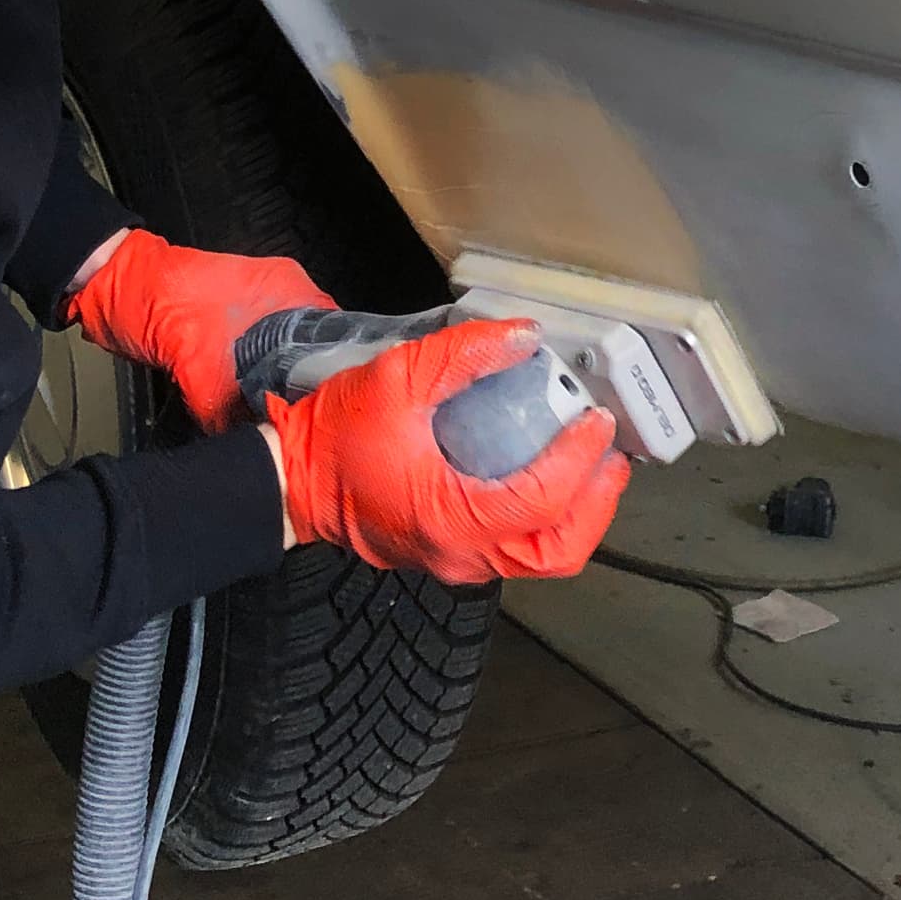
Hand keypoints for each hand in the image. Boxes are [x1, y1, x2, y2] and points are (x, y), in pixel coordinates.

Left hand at [62, 230, 332, 430]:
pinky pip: (259, 360)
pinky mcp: (234, 326)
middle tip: (309, 429)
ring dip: (279, 390)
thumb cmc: (155, 305)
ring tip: (285, 425)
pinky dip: (256, 384)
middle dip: (309, 391)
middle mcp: (285, 296)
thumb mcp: (197, 368)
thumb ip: (228, 411)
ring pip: (285, 360)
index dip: (337, 379)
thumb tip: (256, 451)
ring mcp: (260, 310)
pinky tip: (255, 411)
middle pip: (314, 354)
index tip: (334, 416)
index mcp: (291, 290)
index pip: (338, 339)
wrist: (110, 287)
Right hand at [267, 317, 627, 583]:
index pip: (541, 501)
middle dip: (596, 504)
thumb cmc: (336, 435)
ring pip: (541, 560)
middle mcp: (461, 554)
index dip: (578, 460)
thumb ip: (463, 355)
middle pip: (557, 551)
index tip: (597, 420)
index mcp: (451, 518)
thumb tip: (525, 337)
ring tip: (594, 468)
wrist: (290, 480)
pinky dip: (548, 522)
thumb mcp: (398, 379)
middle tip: (611, 455)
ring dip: (578, 517)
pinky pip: (516, 552)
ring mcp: (456, 562)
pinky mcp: (450, 554)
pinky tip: (555, 480)